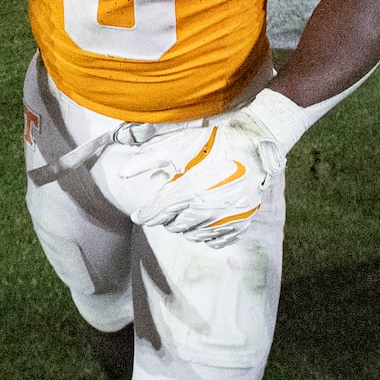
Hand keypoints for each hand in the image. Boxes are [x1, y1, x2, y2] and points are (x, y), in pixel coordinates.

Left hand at [129, 89, 305, 247]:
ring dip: (183, 227)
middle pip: (175, 225)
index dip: (146, 214)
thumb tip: (122, 173)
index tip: (138, 216)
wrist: (256, 139)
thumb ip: (148, 158)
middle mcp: (209, 207)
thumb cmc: (214, 140)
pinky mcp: (243, 220)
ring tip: (181, 214)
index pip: (160, 211)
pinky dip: (206, 236)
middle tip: (164, 207)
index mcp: (191, 189)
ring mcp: (228, 216)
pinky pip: (218, 240)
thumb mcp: (178, 143)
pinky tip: (201, 225)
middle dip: (165, 218)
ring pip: (195, 235)